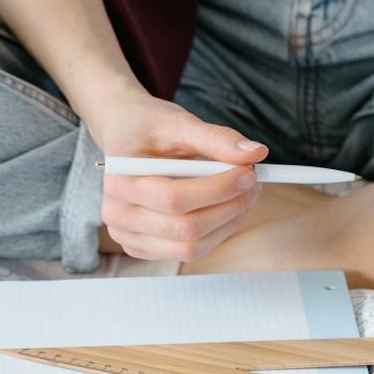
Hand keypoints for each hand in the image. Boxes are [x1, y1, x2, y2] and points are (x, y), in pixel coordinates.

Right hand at [86, 82, 268, 262]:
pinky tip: (225, 208)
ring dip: (227, 223)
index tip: (249, 172)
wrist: (124, 134)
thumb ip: (216, 138)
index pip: (174, 198)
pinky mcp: (143, 247)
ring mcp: (128, 236)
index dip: (218, 189)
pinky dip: (215, 233)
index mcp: (120, 182)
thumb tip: (255, 153)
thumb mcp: (179, 122)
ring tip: (243, 195)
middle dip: (229, 207)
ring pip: (191, 247)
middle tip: (253, 183)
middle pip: (186, 228)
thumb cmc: (148, 127)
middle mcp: (117, 215)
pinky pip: (189, 251)